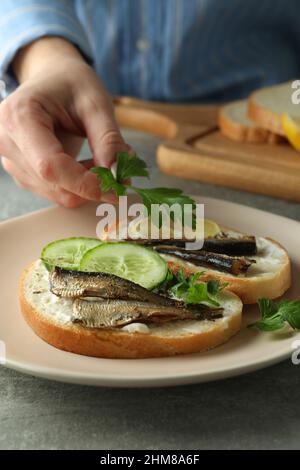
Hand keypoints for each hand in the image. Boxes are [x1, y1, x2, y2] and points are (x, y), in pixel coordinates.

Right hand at [0, 38, 129, 206]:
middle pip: (53, 183)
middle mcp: (7, 142)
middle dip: (91, 184)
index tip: (116, 188)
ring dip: (86, 185)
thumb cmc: (71, 84)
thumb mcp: (96, 103)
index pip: (50, 166)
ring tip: (100, 158)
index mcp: (19, 117)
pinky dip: (77, 186)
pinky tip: (85, 164)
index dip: (84, 183)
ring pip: (56, 193)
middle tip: (118, 168)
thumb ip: (108, 139)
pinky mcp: (22, 173)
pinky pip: (55, 192)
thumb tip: (117, 173)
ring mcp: (11, 160)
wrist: (52, 78)